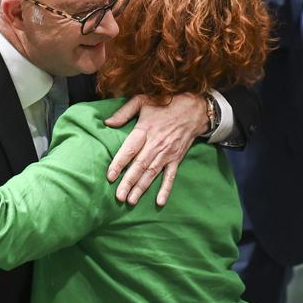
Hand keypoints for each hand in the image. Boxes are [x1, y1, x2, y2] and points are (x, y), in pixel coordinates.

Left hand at [104, 92, 203, 206]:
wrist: (194, 108)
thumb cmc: (165, 103)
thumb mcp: (142, 100)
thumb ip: (124, 112)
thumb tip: (107, 123)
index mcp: (145, 130)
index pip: (129, 150)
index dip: (119, 164)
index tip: (110, 176)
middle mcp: (155, 144)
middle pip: (139, 166)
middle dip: (128, 182)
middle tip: (119, 197)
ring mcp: (167, 153)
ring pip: (152, 173)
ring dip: (141, 188)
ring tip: (131, 201)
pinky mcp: (177, 158)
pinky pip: (170, 176)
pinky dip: (165, 189)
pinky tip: (159, 202)